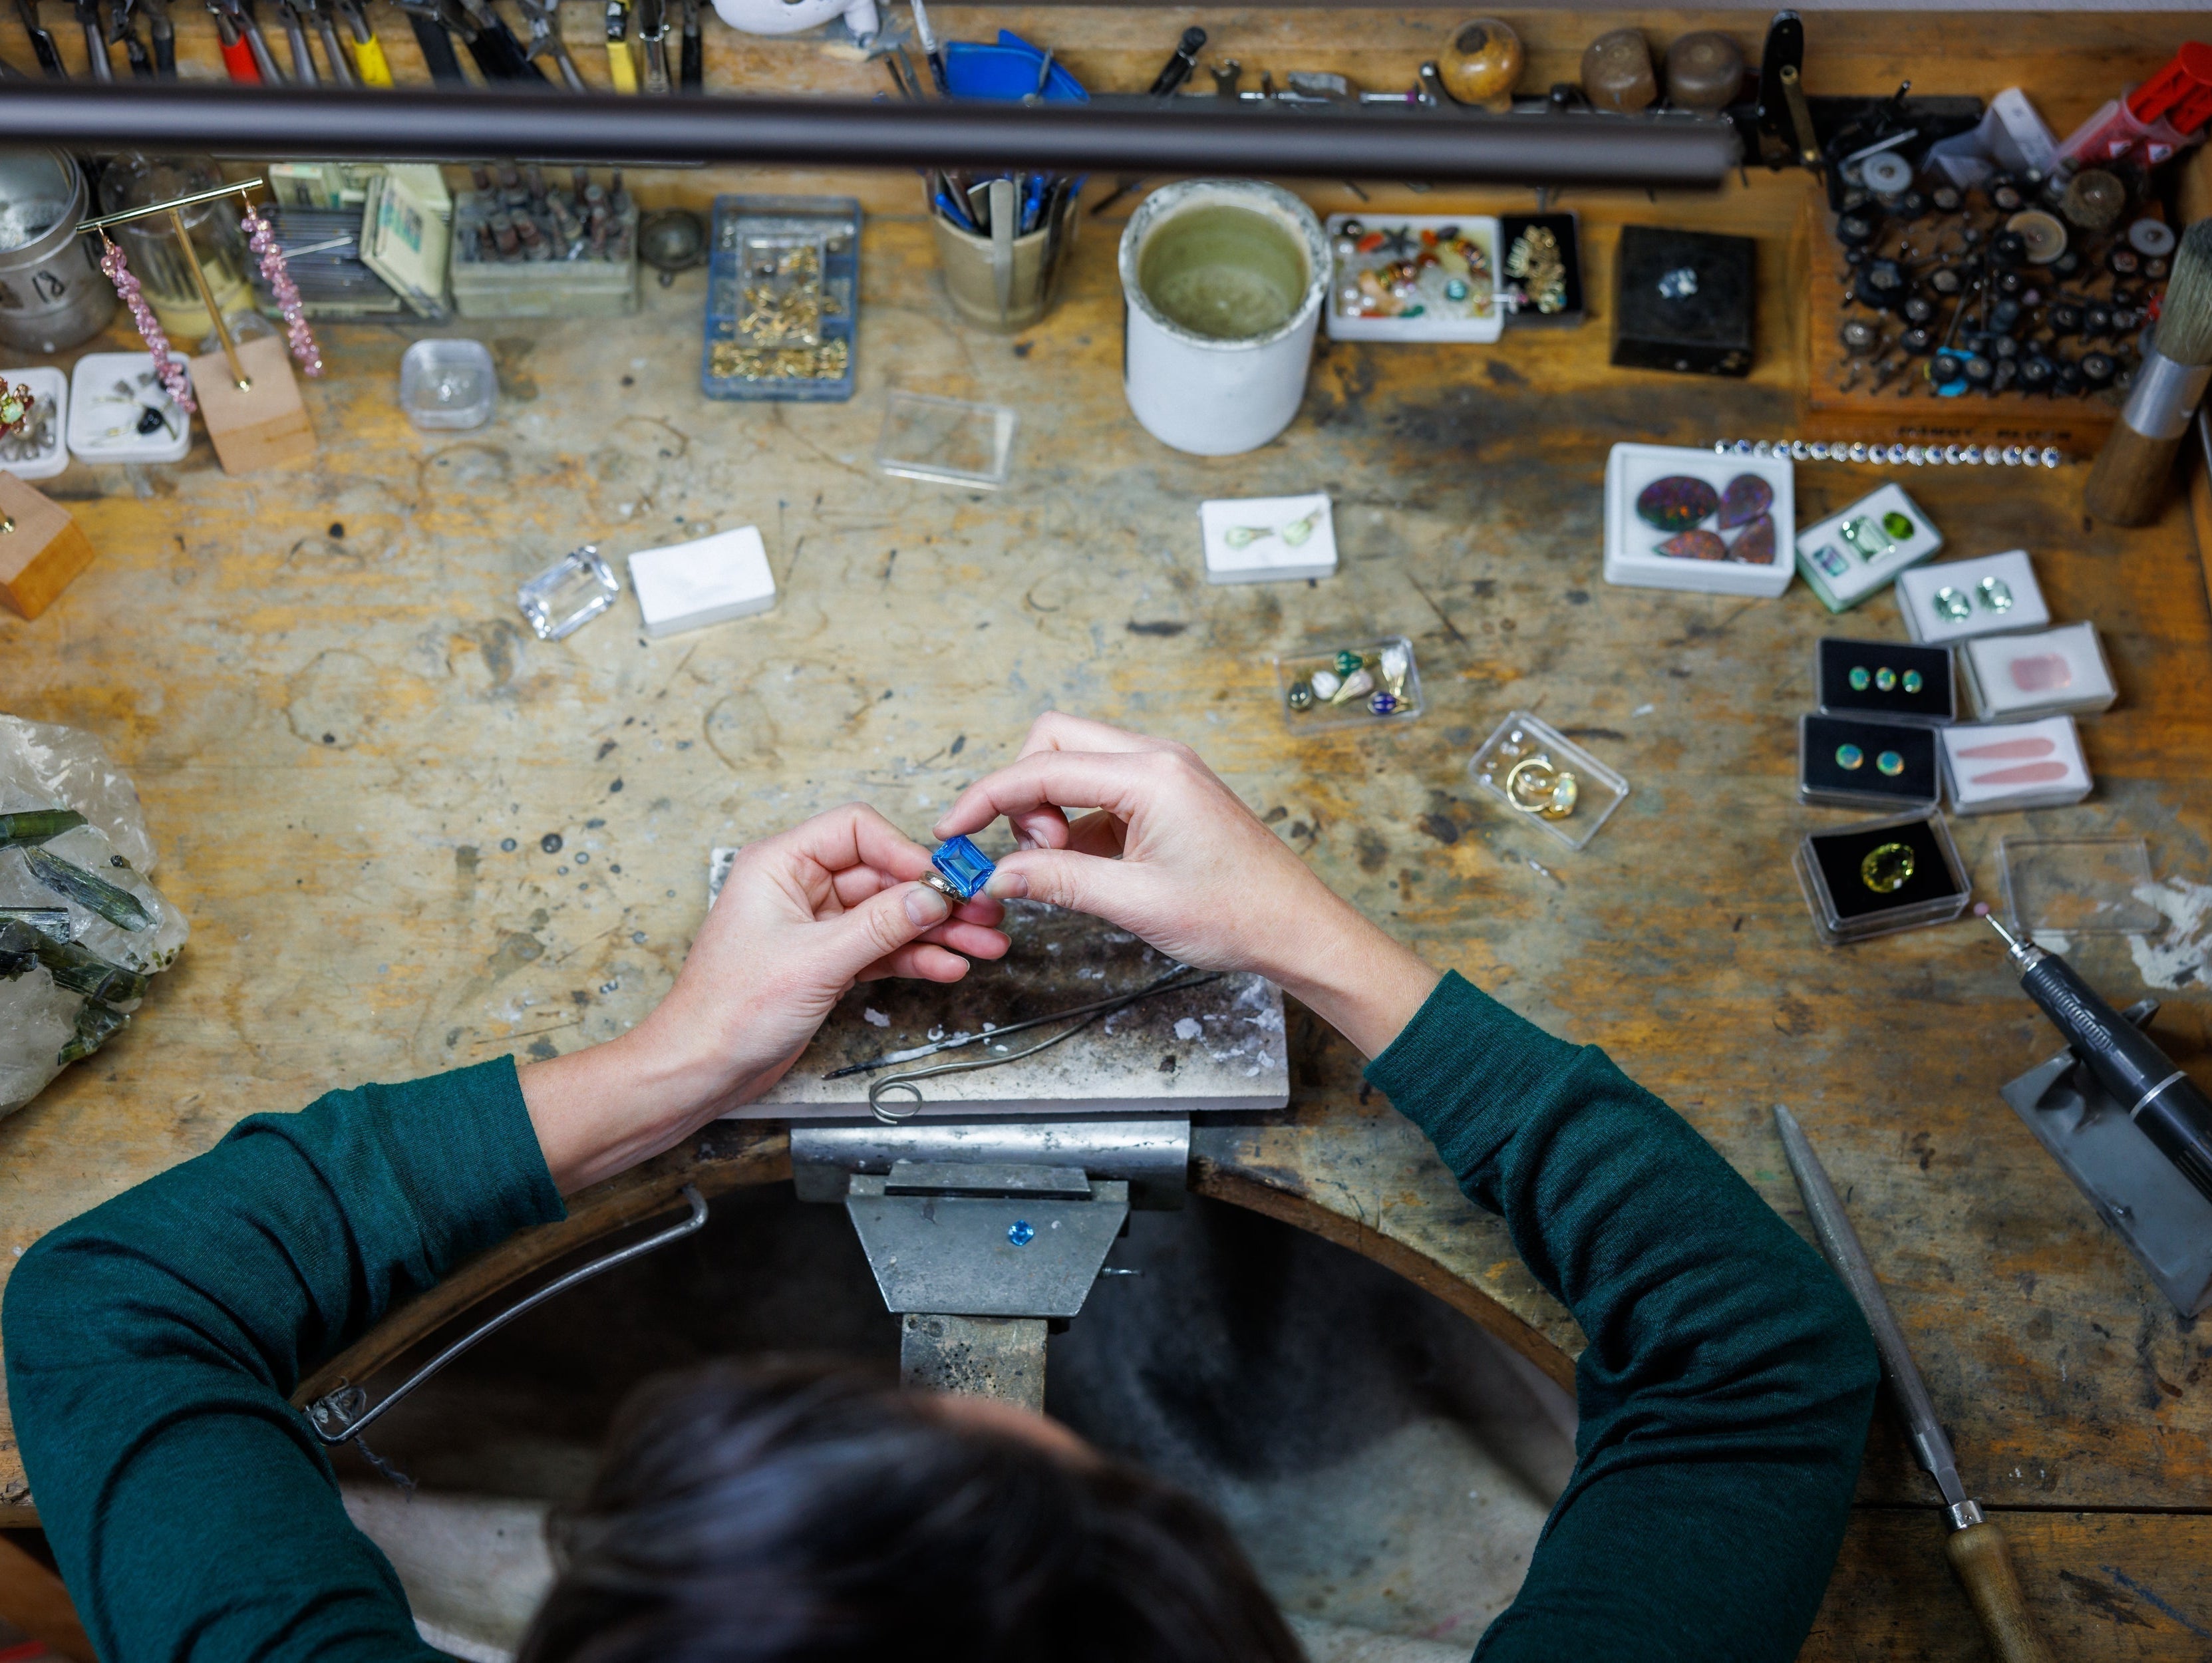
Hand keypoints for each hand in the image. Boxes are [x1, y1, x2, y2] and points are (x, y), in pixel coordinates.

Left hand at [521, 803, 1007, 1191]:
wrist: (700, 1069)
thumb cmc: (728, 1010)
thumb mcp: (815, 961)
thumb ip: (879, 925)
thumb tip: (932, 896)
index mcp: (780, 865)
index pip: (856, 830)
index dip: (904, 852)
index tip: (943, 883)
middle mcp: (798, 887)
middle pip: (881, 875)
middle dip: (934, 898)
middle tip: (982, 914)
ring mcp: (814, 926)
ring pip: (888, 915)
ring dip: (936, 930)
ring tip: (983, 945)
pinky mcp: (826, 962)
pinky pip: (881, 948)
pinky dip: (915, 956)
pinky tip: (949, 965)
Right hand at [932, 713, 1436, 1057]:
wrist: (1298, 929)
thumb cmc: (1235, 914)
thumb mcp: (1133, 903)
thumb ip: (1056, 881)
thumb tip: (995, 875)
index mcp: (1149, 774)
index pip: (1041, 768)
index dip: (986, 798)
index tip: (953, 829)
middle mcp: (1156, 758)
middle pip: (1054, 742)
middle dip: (1022, 791)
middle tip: (1032, 851)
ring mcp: (1164, 773)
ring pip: (1075, 763)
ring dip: (1050, 807)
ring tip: (1063, 865)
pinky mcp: (1167, 795)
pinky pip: (1100, 790)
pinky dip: (1077, 821)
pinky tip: (1086, 866)